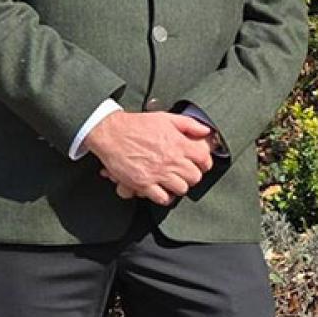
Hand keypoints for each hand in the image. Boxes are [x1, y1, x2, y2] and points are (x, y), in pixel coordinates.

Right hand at [84, 111, 215, 206]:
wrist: (111, 133)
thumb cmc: (137, 125)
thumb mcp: (166, 118)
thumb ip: (189, 124)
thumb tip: (206, 130)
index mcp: (178, 143)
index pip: (204, 159)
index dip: (205, 163)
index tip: (201, 163)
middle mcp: (170, 160)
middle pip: (195, 177)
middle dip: (192, 175)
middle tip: (186, 172)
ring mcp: (157, 173)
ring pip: (182, 189)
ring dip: (179, 186)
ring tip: (174, 181)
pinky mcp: (144, 184)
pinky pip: (163, 198)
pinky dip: (165, 196)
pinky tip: (162, 190)